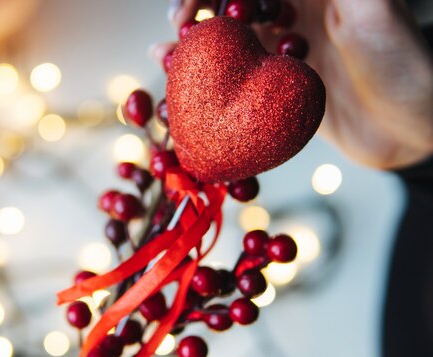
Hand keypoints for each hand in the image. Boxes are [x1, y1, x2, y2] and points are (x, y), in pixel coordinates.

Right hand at [156, 0, 432, 169]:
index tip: (192, 5)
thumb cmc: (407, 67)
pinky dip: (204, 81)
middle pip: (232, 4)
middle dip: (198, 11)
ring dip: (193, 46)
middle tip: (178, 30)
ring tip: (164, 58)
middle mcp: (293, 12)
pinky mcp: (276, 85)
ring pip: (227, 39)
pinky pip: (233, 77)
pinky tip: (178, 84)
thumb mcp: (372, 10)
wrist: (415, 130)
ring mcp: (282, 49)